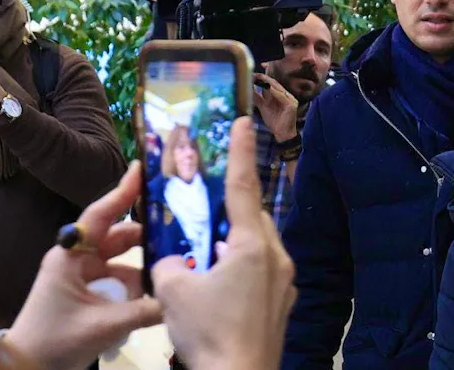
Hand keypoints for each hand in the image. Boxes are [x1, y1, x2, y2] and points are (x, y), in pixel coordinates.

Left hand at [5, 161, 162, 369]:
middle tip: (181, 229)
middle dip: (147, 236)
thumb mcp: (102, 326)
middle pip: (119, 237)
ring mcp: (83, 276)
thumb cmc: (54, 340)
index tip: (143, 169)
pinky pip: (120, 280)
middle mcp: (77, 259)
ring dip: (144, 267)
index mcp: (71, 256)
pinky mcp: (89, 293)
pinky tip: (159, 294)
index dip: (123, 192)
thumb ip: (144, 311)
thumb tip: (179, 300)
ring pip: (123, 260)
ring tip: (175, 268)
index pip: (101, 215)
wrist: (25, 369)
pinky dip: (138, 285)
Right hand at [152, 117, 296, 369]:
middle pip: (252, 218)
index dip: (240, 152)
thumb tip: (173, 264)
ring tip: (207, 252)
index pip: (243, 187)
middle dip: (230, 208)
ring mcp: (285, 282)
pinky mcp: (283, 304)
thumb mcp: (172, 292)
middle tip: (209, 201)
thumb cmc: (207, 332)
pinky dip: (242, 268)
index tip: (243, 121)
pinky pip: (262, 273)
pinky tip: (221, 285)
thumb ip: (168, 265)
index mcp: (253, 246)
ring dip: (235, 242)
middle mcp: (277, 257)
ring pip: (259, 247)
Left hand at [253, 73, 298, 142]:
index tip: (252, 74)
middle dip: (264, 78)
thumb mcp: (263, 107)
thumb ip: (257, 98)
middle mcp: (285, 95)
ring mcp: (290, 99)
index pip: (271, 84)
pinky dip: (275, 92)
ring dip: (268, 82)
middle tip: (254, 74)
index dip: (262, 78)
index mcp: (279, 95)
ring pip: (278, 88)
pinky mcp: (291, 105)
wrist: (282, 134)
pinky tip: (268, 88)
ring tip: (259, 78)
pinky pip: (282, 96)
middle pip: (274, 83)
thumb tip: (248, 89)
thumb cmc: (274, 121)